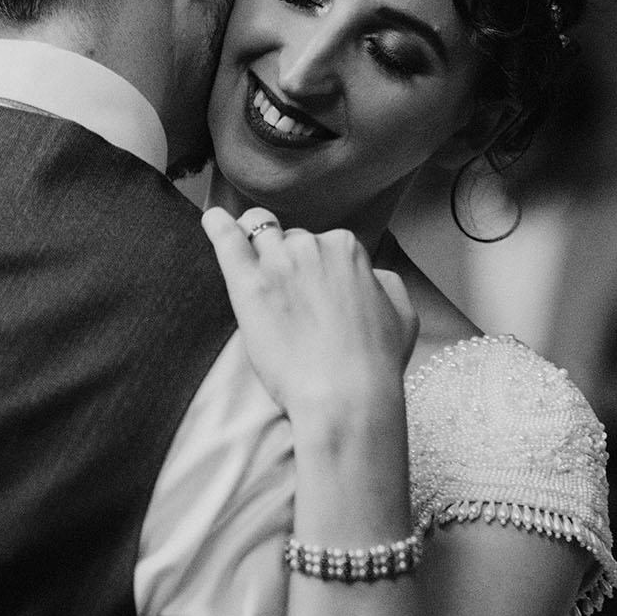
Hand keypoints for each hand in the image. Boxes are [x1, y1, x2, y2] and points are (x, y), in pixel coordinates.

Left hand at [202, 207, 418, 428]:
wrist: (346, 395)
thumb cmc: (376, 362)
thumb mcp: (402, 314)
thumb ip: (384, 283)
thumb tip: (370, 275)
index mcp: (347, 249)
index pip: (323, 243)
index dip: (317, 268)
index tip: (315, 291)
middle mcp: (312, 246)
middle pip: (290, 238)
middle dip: (287, 258)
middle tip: (287, 293)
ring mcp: (277, 262)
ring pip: (257, 230)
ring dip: (253, 239)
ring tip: (246, 252)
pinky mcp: (247, 285)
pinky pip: (227, 240)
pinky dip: (218, 226)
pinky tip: (213, 220)